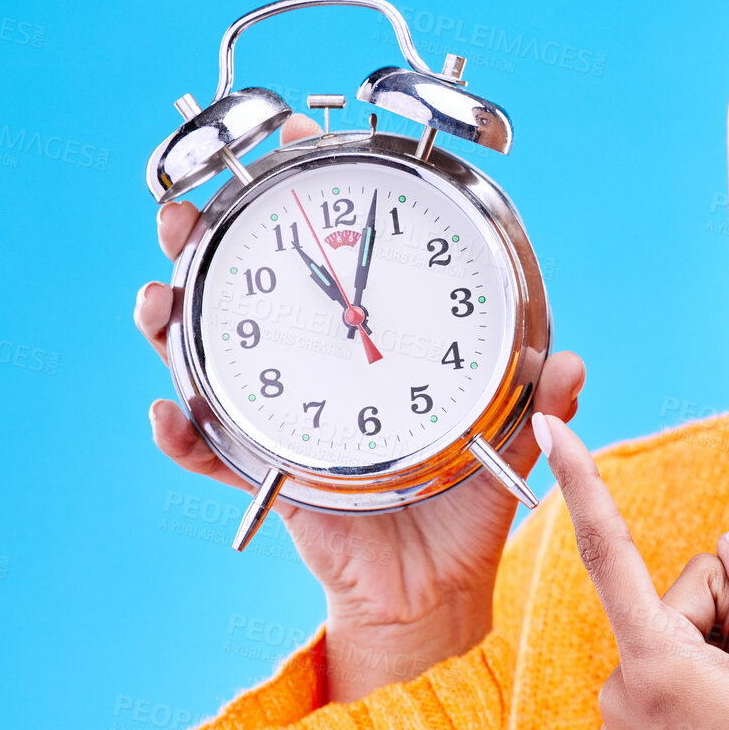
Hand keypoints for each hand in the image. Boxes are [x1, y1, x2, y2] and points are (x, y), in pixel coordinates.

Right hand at [134, 114, 586, 703]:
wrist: (436, 584)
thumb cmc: (468, 497)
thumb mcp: (514, 438)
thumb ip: (544, 400)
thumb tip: (571, 366)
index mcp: (377, 337)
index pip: (335, 249)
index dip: (307, 194)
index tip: (291, 145)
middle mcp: (320, 361)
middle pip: (245, 285)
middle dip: (202, 241)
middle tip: (183, 214)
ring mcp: (283, 411)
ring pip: (209, 354)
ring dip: (171, 324)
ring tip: (157, 302)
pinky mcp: (267, 470)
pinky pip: (212, 450)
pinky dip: (184, 435)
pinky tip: (171, 414)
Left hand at [539, 412, 728, 729]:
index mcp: (655, 665)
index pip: (611, 553)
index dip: (580, 482)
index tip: (546, 428)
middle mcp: (619, 689)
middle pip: (677, 596)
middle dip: (726, 615)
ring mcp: (619, 720)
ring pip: (673, 635)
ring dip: (718, 652)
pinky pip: (664, 673)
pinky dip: (702, 680)